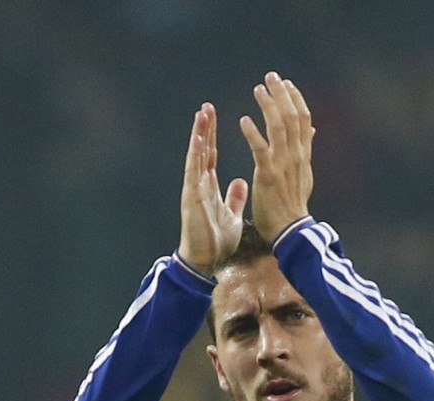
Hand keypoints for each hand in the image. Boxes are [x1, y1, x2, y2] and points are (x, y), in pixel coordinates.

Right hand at [178, 103, 247, 273]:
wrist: (205, 261)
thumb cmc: (216, 241)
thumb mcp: (231, 215)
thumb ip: (234, 198)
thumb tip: (240, 182)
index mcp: (209, 187)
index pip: (210, 155)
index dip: (212, 136)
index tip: (213, 116)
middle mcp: (199, 185)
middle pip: (202, 151)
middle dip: (205, 128)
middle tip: (207, 106)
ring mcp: (194, 190)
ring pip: (196, 157)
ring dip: (199, 135)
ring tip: (202, 114)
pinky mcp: (192, 199)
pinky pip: (194, 173)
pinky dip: (196, 155)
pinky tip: (198, 139)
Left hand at [240, 72, 314, 242]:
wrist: (290, 232)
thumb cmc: (292, 207)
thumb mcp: (304, 175)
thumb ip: (305, 151)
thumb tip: (312, 132)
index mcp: (303, 156)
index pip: (303, 121)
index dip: (296, 99)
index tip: (287, 83)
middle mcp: (296, 157)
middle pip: (292, 117)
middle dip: (282, 94)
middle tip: (271, 76)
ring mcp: (283, 165)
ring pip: (279, 127)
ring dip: (268, 106)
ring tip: (258, 89)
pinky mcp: (268, 176)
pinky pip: (261, 149)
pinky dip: (253, 133)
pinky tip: (243, 120)